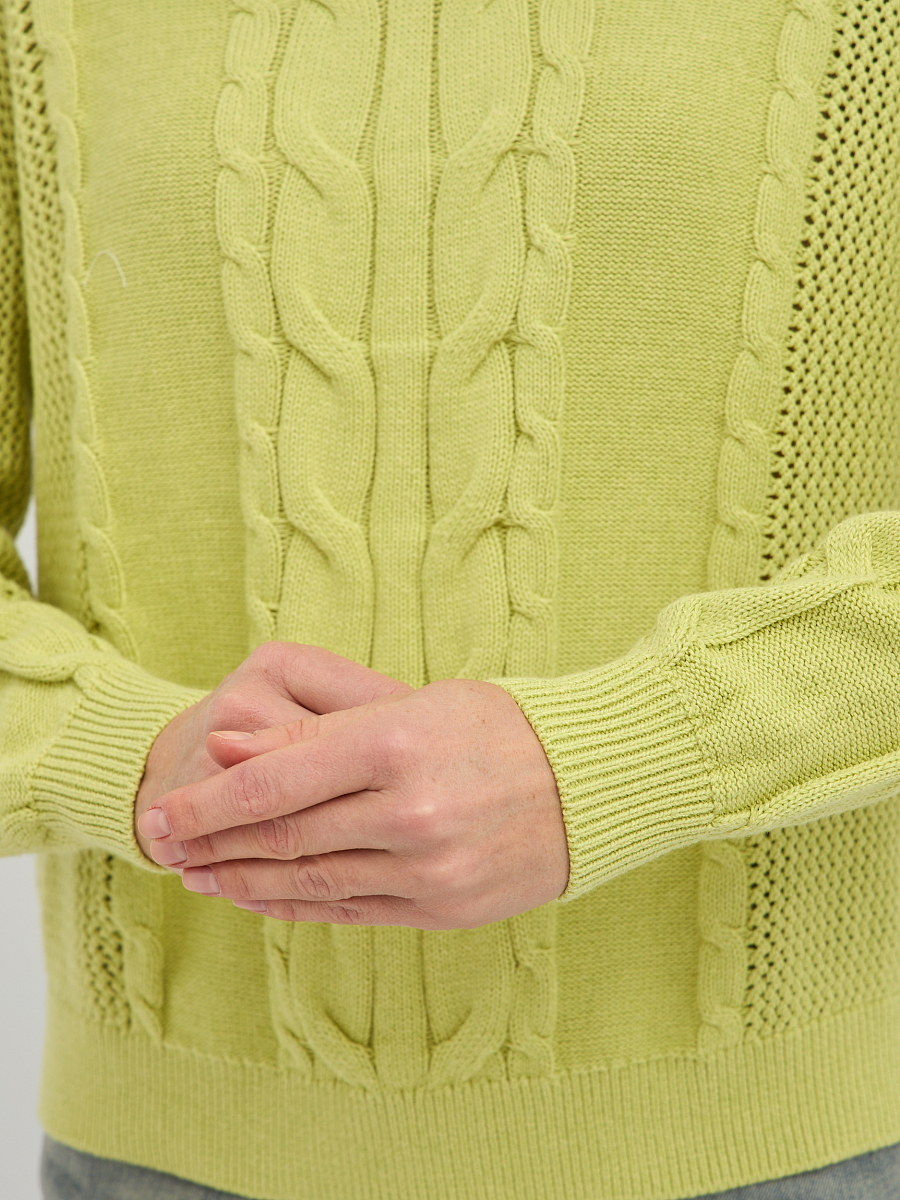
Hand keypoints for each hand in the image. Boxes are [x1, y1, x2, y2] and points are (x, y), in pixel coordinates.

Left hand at [137, 676, 569, 929]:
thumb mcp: (406, 706)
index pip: (272, 782)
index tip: (162, 812)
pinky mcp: (442, 908)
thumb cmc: (495, 727)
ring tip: (199, 875)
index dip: (205, 803)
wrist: (588, 781)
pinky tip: (261, 897)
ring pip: (308, 881)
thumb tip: (224, 749)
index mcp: (394, 744)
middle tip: (162, 847)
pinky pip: (349, 910)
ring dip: (243, 880)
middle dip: (210, 843)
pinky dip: (296, 905)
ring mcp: (427, 869)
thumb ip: (312, 734)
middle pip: (281, 836)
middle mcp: (407, 812)